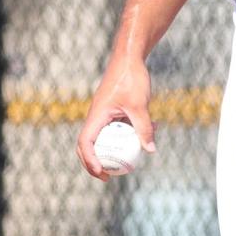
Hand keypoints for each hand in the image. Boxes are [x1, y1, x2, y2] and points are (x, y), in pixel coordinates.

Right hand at [77, 56, 154, 181]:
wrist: (130, 58)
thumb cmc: (131, 78)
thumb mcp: (139, 105)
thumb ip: (143, 128)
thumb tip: (150, 150)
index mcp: (96, 116)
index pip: (85, 143)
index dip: (90, 159)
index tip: (101, 172)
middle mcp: (96, 116)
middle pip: (88, 145)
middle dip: (94, 163)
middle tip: (107, 177)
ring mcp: (104, 114)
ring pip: (103, 138)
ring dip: (111, 151)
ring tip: (125, 165)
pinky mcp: (113, 110)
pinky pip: (116, 128)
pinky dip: (127, 136)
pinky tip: (147, 136)